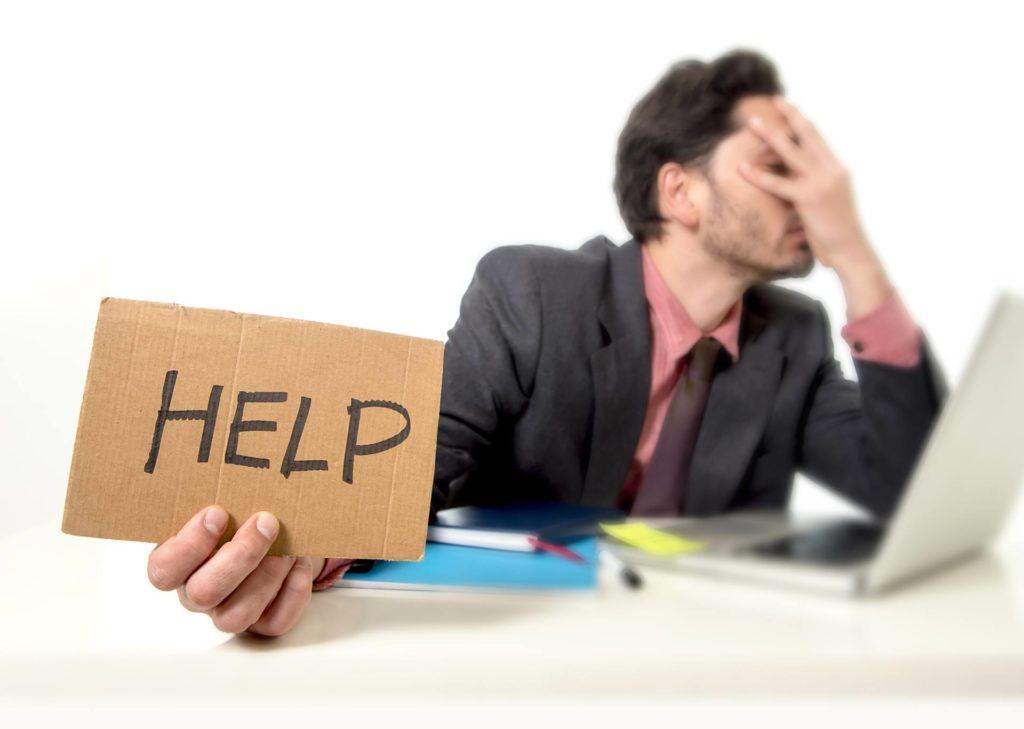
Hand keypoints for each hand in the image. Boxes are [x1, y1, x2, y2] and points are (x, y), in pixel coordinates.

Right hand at [147, 506, 324, 636]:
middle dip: (239, 556)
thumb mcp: (229, 502)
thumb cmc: (244, 514)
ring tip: (288, 545)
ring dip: (267, 575)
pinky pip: (274, 624)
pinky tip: (299, 564)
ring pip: (237, 616)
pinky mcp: (261, 624)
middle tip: (266, 521)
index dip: (188, 545)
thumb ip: (224, 495)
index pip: (162, 570)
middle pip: (203, 594)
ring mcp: (228, 612)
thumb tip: (237, 458)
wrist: (279, 532)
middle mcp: (196, 594)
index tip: (217, 512)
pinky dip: (293, 593)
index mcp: (177, 563)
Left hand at [738, 95, 893, 316]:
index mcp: (837, 169)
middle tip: (774, 100)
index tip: (788, 108)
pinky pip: (778, 183)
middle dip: (789, 116)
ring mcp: (821, 182)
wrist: (851, 251)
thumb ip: (815, 185)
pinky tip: (742, 169)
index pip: (816, 138)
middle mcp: (831, 169)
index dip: (801, 122)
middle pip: (807, 135)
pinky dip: (759, 175)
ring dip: (769, 135)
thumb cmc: (837, 232)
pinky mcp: (809, 199)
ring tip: (752, 123)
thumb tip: (797, 180)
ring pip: (790, 152)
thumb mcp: (829, 202)